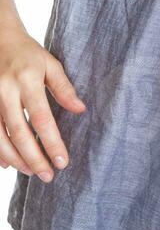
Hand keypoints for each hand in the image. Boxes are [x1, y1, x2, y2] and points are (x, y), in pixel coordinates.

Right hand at [0, 24, 85, 180]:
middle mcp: (5, 91)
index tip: (62, 162)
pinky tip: (9, 164)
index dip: (52, 142)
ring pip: (0, 137)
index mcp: (27, 80)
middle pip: (19, 133)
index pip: (41, 118)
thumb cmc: (28, 53)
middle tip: (48, 176)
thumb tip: (81, 110)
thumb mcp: (50, 64)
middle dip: (34, 158)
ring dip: (16, 158)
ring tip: (32, 172)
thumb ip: (64, 88)